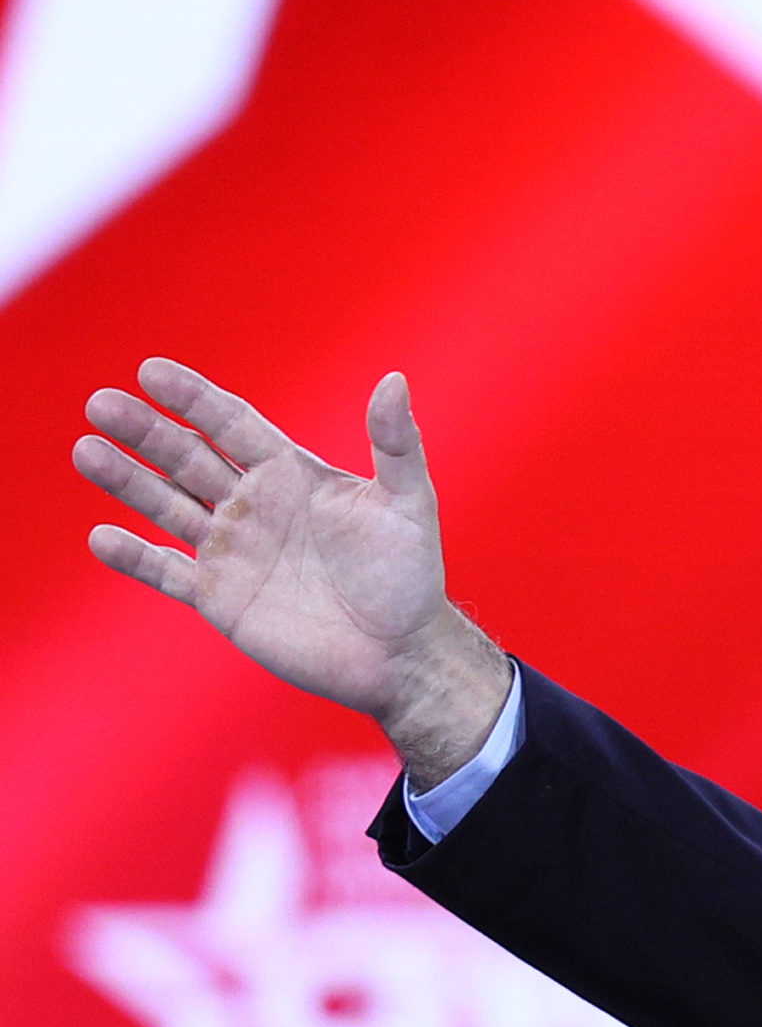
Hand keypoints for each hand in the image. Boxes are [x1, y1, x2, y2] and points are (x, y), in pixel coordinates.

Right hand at [74, 360, 511, 785]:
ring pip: (166, 505)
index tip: (151, 373)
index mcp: (291, 475)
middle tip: (101, 405)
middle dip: (145, 431)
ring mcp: (233, 551)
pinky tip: (101, 536)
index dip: (193, 398)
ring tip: (86, 450)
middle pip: (187, 457)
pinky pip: (166, 572)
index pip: (230, 424)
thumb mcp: (408, 504)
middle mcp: (254, 506)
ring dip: (126, 480)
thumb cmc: (411, 577)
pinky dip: (134, 557)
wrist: (401, 654)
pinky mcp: (220, 597)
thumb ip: (396, 444)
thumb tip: (393, 380)